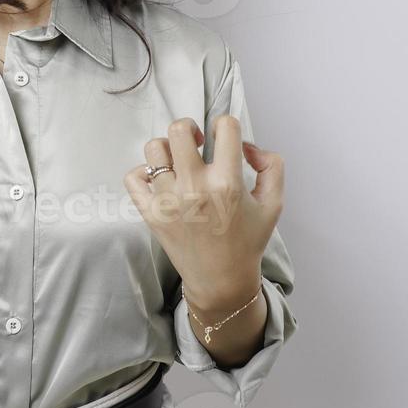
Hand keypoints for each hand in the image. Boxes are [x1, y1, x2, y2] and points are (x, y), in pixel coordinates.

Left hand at [123, 115, 284, 312]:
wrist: (221, 280)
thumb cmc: (247, 240)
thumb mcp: (274, 203)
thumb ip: (272, 165)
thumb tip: (247, 145)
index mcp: (228, 183)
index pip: (225, 127)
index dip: (227, 127)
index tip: (225, 140)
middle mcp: (195, 189)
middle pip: (179, 130)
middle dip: (191, 127)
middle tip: (197, 142)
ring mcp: (168, 201)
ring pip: (154, 149)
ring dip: (168, 148)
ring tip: (179, 162)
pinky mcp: (150, 214)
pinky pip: (133, 177)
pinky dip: (144, 172)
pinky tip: (161, 180)